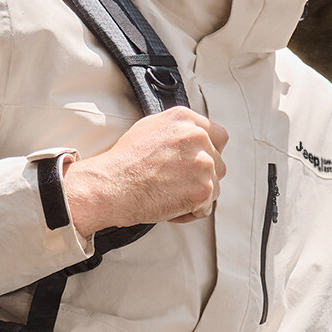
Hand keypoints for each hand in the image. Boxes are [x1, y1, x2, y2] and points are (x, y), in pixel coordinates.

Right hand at [62, 107, 228, 234]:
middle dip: (201, 175)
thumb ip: (177, 130)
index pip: (217, 135)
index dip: (208, 152)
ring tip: (169, 194)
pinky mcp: (204, 188)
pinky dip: (190, 211)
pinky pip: (206, 206)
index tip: (196, 163)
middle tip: (176, 182)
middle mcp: (198, 137)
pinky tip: (170, 205)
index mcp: (185, 119)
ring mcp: (204, 162)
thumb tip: (190, 138)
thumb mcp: (150, 128)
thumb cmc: (124, 161)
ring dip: (196, 193)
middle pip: (218, 162)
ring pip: (214, 184)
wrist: (113, 185)